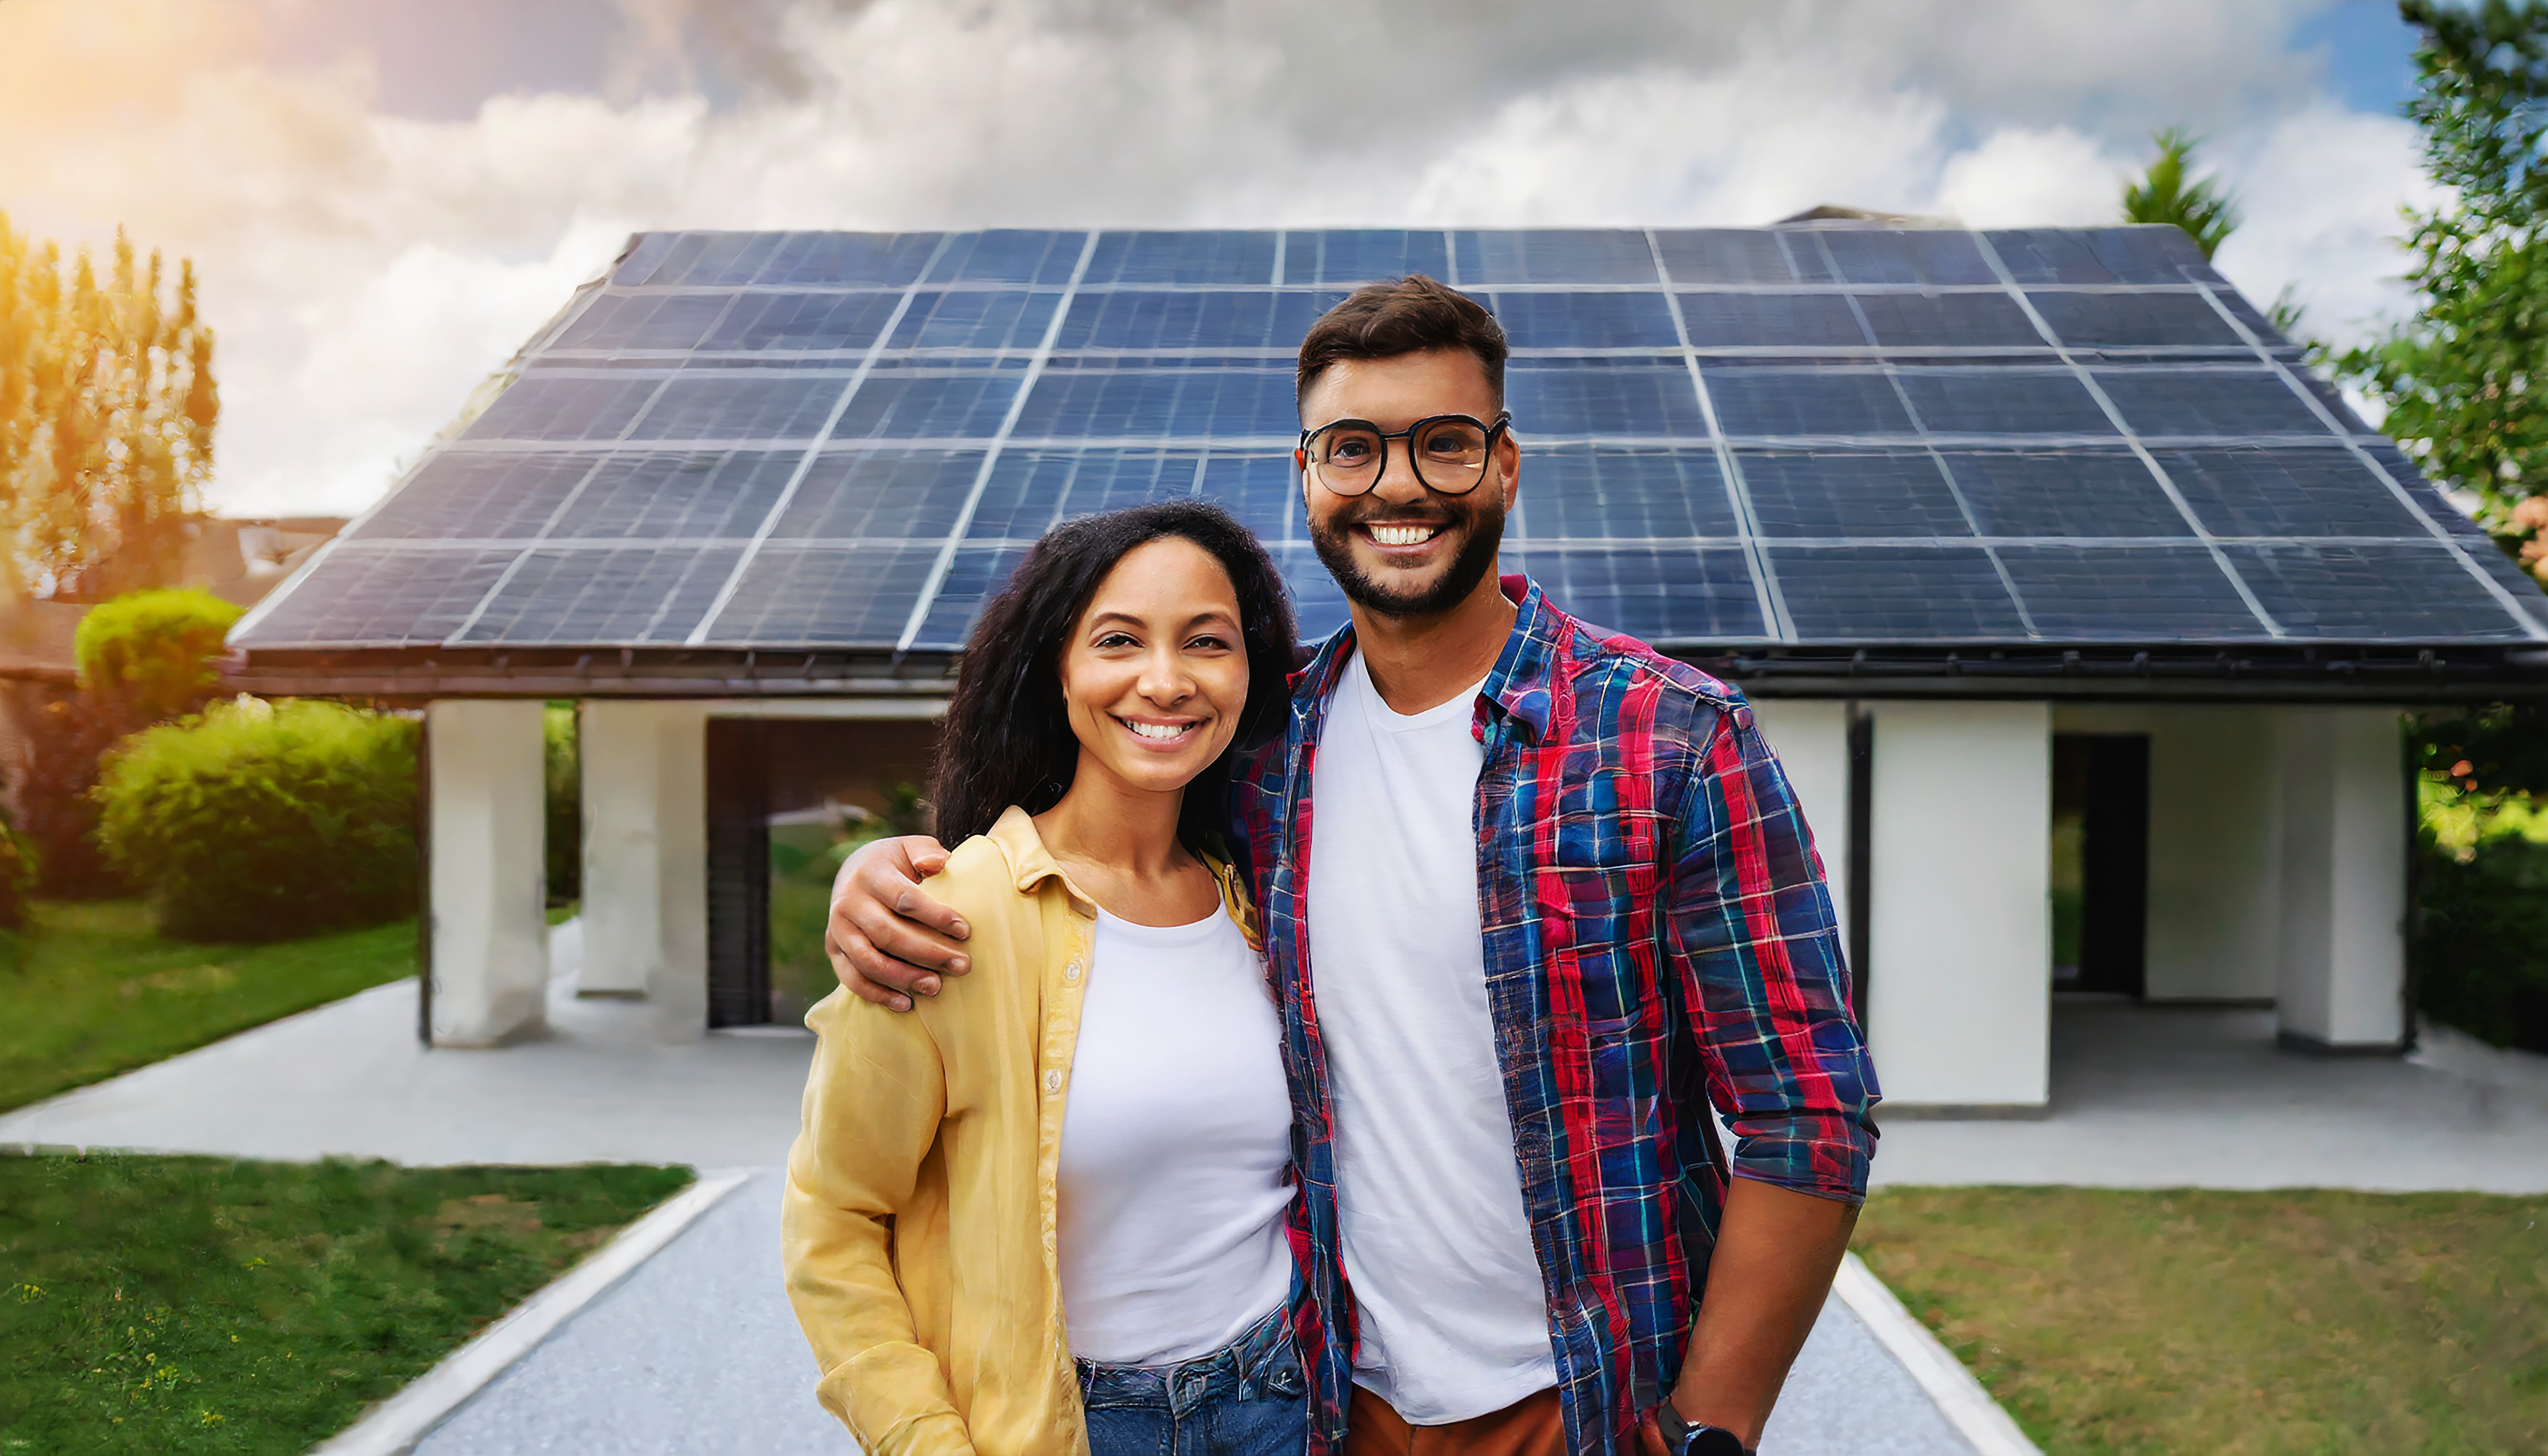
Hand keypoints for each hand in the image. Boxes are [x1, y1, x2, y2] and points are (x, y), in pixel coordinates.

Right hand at [824, 835, 967, 1011]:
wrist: (855, 871)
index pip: (904, 899)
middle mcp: (848, 901)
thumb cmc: (896, 863)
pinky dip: (878, 994)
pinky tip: (906, 1004)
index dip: (936, 917)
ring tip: (936, 987)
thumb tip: (939, 863)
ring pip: (869, 960)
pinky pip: (851, 978)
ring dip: (904, 978)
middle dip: (927, 953)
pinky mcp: (833, 949)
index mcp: (870, 873)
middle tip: (962, 966)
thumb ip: (927, 852)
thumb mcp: (911, 847)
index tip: (965, 931)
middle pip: (888, 934)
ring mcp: (836, 928)